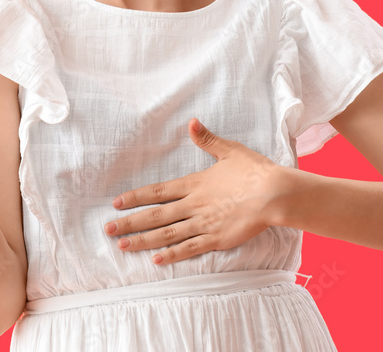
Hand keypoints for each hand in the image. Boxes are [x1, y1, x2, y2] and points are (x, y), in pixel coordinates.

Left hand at [104, 118, 285, 265]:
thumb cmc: (254, 171)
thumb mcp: (229, 150)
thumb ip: (207, 139)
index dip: (136, 197)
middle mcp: (193, 205)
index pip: (158, 191)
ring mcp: (203, 224)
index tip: (117, 203)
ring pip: (167, 234)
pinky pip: (189, 248)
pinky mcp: (216, 239)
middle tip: (108, 230)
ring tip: (123, 246)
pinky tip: (156, 260)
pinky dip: (172, 255)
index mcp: (195, 184)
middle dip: (130, 223)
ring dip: (143, 241)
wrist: (274, 194)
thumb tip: (191, 122)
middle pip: (155, 215)